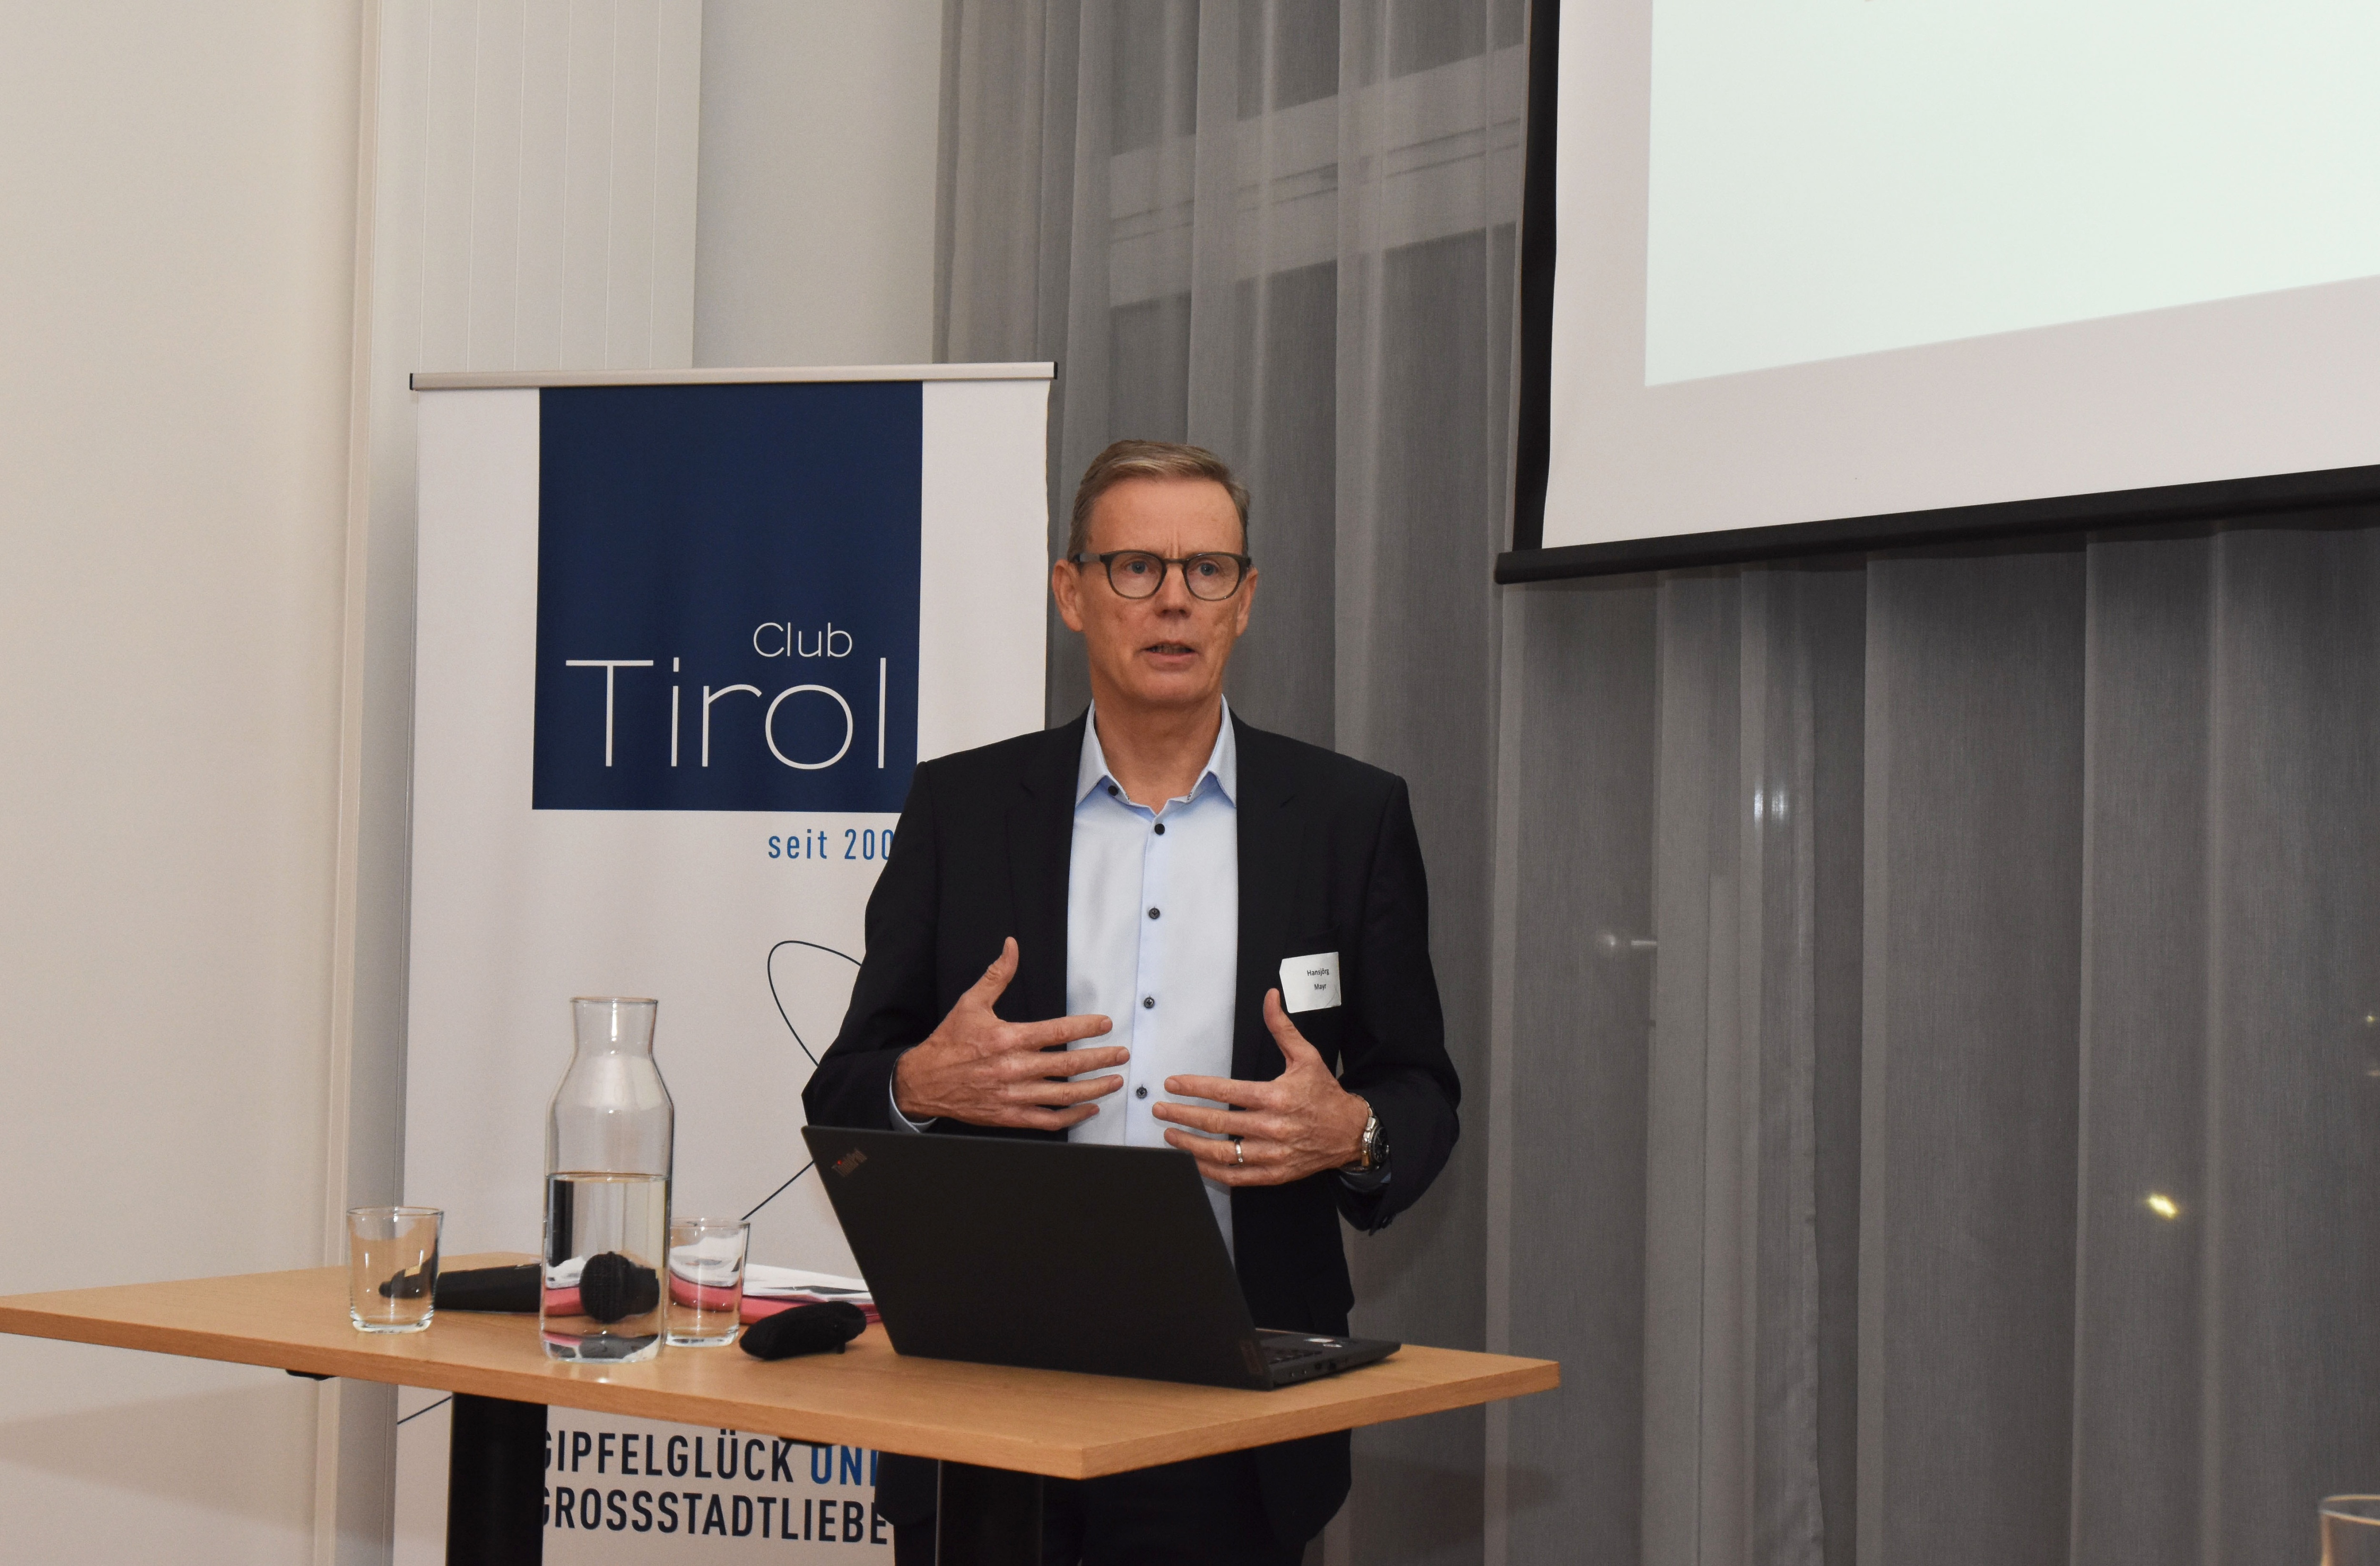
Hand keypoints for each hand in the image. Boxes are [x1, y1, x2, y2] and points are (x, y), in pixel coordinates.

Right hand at [892, 938, 1124, 1129]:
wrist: (923, 1082)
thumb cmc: (949, 1042)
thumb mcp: (971, 1003)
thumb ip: (998, 975)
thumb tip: (1012, 946)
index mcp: (1008, 1039)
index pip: (1058, 1030)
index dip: (1086, 1027)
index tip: (1105, 1024)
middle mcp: (1014, 1069)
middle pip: (1069, 1065)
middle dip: (1101, 1059)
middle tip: (1121, 1054)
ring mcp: (1013, 1096)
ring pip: (1064, 1095)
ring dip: (1095, 1088)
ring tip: (1115, 1081)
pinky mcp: (1009, 1116)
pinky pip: (1048, 1120)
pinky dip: (1072, 1117)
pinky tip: (1089, 1108)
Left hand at [1151, 989, 1369, 1185]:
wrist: (1350, 1132)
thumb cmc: (1325, 1094)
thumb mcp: (1307, 1056)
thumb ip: (1282, 1028)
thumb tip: (1270, 997)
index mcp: (1275, 1096)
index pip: (1225, 1092)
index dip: (1194, 1087)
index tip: (1172, 1084)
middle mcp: (1272, 1127)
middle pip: (1216, 1123)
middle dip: (1182, 1115)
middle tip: (1160, 1110)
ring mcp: (1272, 1154)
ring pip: (1222, 1153)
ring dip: (1190, 1145)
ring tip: (1170, 1135)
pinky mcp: (1274, 1173)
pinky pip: (1236, 1177)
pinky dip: (1211, 1171)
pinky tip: (1194, 1161)